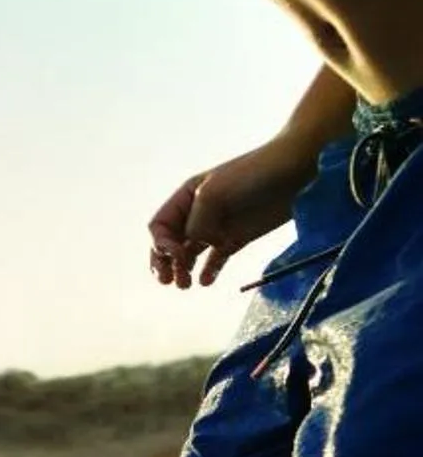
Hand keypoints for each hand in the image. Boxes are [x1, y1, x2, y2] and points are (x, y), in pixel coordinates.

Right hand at [148, 139, 318, 288]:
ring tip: (186, 285)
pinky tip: (206, 281)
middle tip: (169, 281)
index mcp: (186, 197)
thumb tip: (194, 246)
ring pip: (190, 254)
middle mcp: (197, 213)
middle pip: (170, 243)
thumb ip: (196, 223)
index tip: (178, 255)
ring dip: (183, 270)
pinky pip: (217, 258)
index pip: (160, 227)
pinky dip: (209, 270)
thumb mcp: (214, 194)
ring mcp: (218, 226)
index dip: (161, 245)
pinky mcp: (238, 237)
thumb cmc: (252, 174)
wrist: (296, 171)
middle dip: (164, 263)